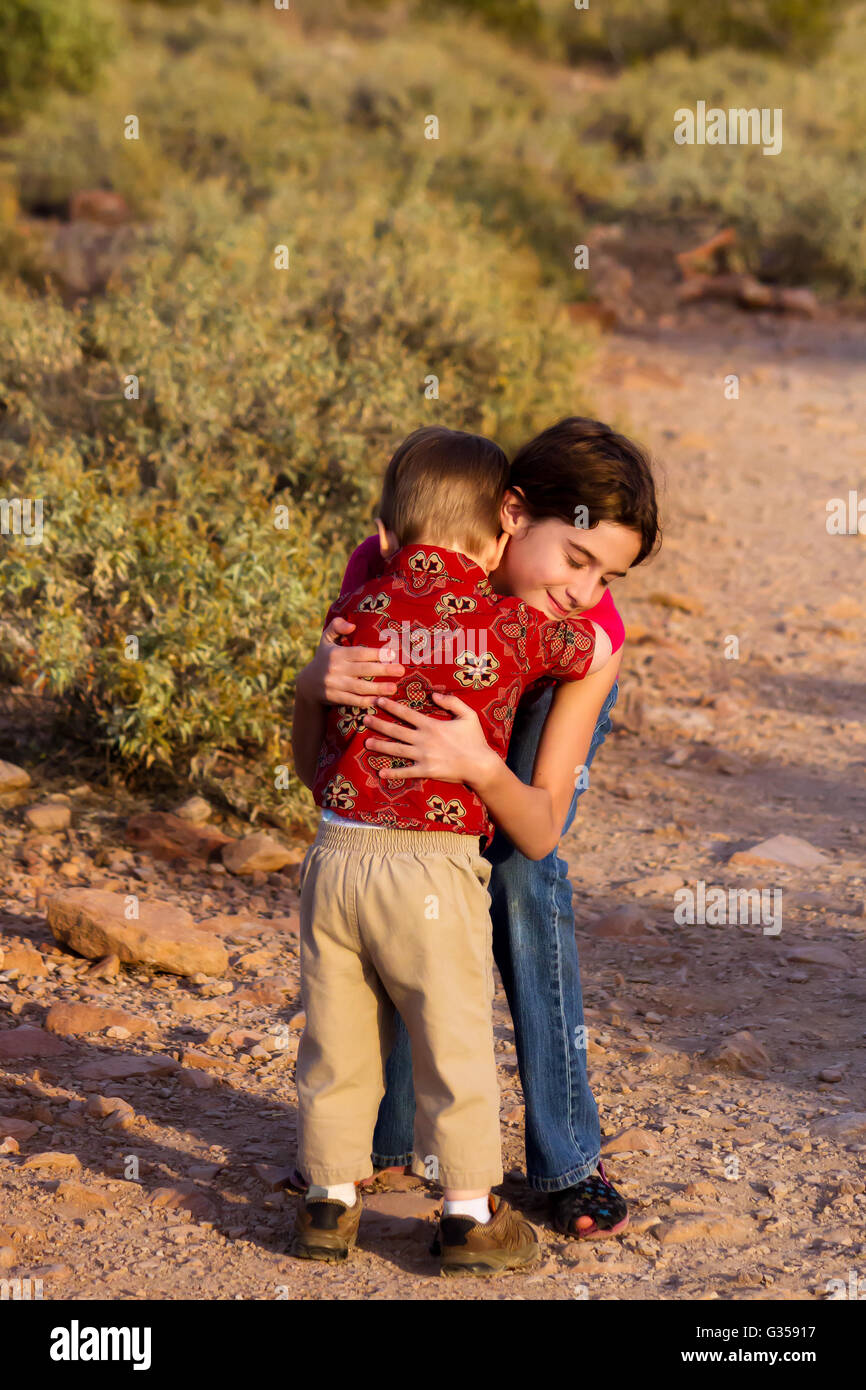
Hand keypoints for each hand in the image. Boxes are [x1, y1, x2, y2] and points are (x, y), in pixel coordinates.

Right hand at [299, 617, 404, 706]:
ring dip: (378, 688)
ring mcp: (334, 685)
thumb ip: (337, 626)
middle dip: (383, 670)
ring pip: (359, 687)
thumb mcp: (326, 639)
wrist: (307, 684)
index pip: (359, 653)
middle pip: (363, 670)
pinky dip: (366, 702)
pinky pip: (353, 700)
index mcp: (336, 653)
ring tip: (394, 688)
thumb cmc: (324, 658)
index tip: (392, 654)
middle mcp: (335, 669)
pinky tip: (380, 701)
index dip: (376, 653)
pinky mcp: (334, 698)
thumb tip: (352, 625)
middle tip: (400, 670)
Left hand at [362, 692, 498, 784]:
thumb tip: (434, 694)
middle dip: (378, 724)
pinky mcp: (426, 771)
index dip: (391, 706)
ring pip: (396, 750)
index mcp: (431, 725)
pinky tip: (380, 773)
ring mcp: (423, 756)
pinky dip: (393, 773)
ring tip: (366, 743)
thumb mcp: (468, 715)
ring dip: (380, 746)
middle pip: (396, 730)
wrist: (480, 765)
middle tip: (364, 719)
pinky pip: (406, 772)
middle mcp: (423, 739)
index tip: (378, 701)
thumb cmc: (475, 740)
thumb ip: (452, 702)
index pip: (406, 714)